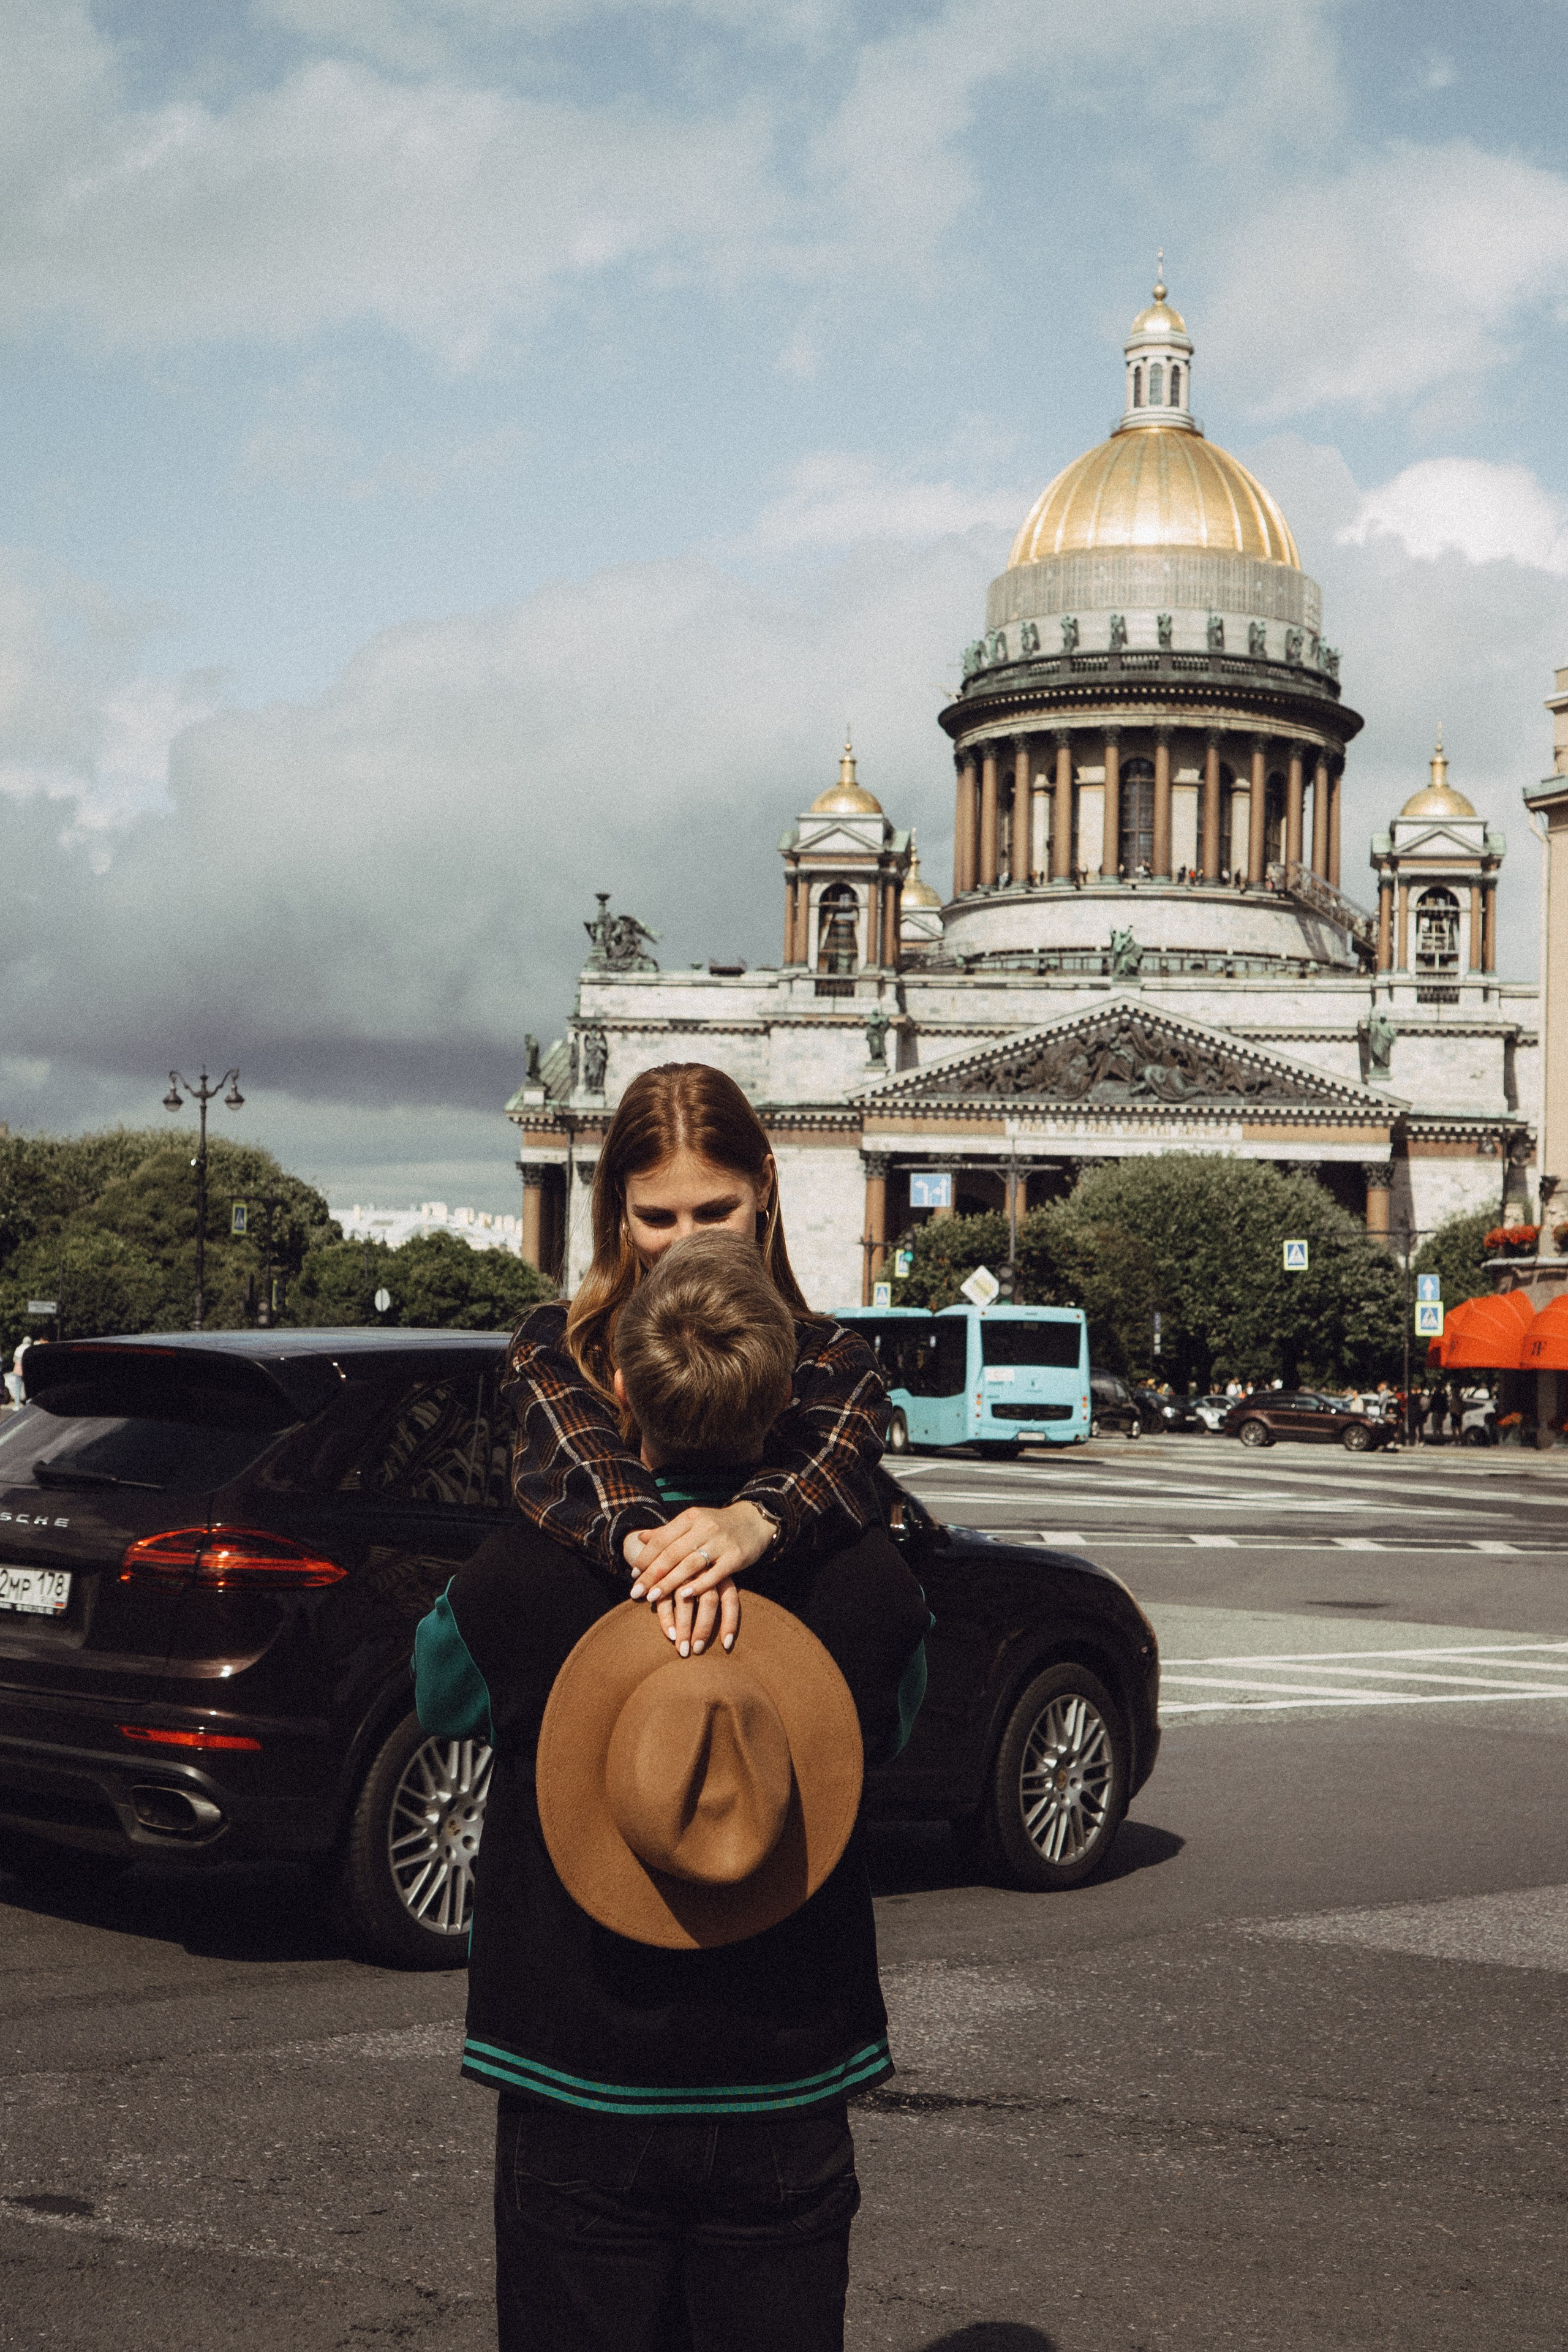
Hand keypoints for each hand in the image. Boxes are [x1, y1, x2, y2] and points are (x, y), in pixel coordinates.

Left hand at [624, 1501, 773, 1652]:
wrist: (754, 1521)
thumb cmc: (718, 1525)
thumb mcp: (693, 1522)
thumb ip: (668, 1531)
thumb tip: (640, 1538)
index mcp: (690, 1518)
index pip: (662, 1539)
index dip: (646, 1558)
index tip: (633, 1576)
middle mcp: (704, 1527)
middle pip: (672, 1553)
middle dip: (652, 1575)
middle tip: (637, 1592)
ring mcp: (721, 1542)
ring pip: (690, 1564)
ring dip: (669, 1582)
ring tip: (653, 1597)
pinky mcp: (736, 1557)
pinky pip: (714, 1574)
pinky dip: (698, 1585)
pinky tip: (684, 1595)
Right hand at [651, 1574, 739, 1657]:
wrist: (657, 1542)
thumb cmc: (687, 1569)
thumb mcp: (704, 1580)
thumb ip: (712, 1600)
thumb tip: (722, 1636)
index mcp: (718, 1573)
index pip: (730, 1599)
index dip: (730, 1622)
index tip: (726, 1645)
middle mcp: (703, 1570)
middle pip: (709, 1601)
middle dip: (704, 1629)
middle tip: (697, 1650)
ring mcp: (682, 1571)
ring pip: (686, 1602)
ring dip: (684, 1628)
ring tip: (682, 1649)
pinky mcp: (662, 1575)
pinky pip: (666, 1599)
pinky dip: (668, 1618)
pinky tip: (669, 1634)